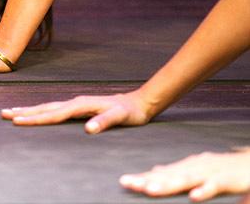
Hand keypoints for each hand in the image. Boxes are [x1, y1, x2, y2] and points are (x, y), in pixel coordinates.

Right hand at [0, 91, 151, 132]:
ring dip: (29, 109)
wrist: (138, 103)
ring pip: (47, 107)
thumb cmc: (130, 112)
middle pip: (44, 108)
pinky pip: (54, 109)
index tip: (18, 121)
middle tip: (4, 113)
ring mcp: (75, 104)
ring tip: (12, 111)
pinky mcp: (78, 107)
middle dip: (24, 111)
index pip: (53, 114)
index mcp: (80, 105)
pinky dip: (41, 111)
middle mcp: (74, 102)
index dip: (35, 118)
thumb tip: (88, 129)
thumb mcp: (120, 118)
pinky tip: (36, 113)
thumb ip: (104, 122)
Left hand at [120, 150, 249, 200]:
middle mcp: (193, 169)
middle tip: (127, 183)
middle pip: (167, 176)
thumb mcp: (195, 169)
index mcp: (186, 168)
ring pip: (185, 180)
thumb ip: (176, 172)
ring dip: (167, 185)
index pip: (160, 174)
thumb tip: (154, 171)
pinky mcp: (226, 181)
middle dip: (146, 180)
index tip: (124, 182)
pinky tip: (193, 197)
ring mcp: (208, 174)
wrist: (249, 162)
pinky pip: (214, 187)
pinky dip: (204, 191)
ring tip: (149, 190)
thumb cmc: (221, 168)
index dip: (142, 177)